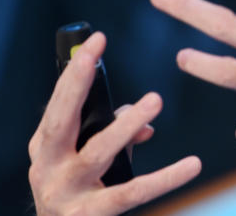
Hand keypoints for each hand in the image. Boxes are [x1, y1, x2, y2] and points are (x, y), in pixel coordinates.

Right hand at [28, 32, 201, 214]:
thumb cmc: (78, 193)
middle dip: (78, 84)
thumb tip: (144, 122)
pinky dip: (166, 177)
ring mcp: (65, 193)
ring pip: (98, 151)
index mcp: (44, 147)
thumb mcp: (83, 160)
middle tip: (96, 56)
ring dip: (127, 124)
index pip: (59, 102)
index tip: (97, 40)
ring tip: (154, 101)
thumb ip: (111, 134)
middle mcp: (47, 168)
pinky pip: (133, 192)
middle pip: (62, 121)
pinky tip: (191, 164)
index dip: (75, 72)